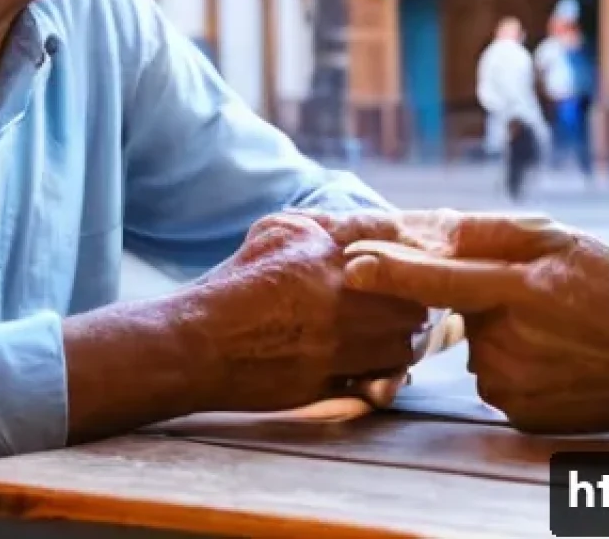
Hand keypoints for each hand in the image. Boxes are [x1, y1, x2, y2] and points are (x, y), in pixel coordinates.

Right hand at [187, 211, 428, 413]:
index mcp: (325, 259)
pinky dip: (378, 375)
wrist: (196, 343)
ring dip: (399, 344)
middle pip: (411, 310)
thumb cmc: (232, 286)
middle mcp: (336, 302)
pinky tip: (365, 366)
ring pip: (400, 349)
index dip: (408, 272)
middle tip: (404, 311)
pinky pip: (373, 381)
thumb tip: (349, 226)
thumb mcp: (272, 235)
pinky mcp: (323, 384)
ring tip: (386, 339)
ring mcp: (332, 346)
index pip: (398, 264)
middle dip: (412, 310)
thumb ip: (315, 226)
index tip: (406, 277)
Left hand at [344, 215, 608, 436]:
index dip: (391, 271)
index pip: (436, 278)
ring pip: (474, 344)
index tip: (352, 263)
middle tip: (537, 298)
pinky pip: (491, 375)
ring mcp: (508, 382)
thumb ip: (496, 234)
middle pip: (459, 310)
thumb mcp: (562, 241)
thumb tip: (440, 230)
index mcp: (516, 290)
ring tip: (550, 328)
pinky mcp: (514, 411)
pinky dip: (510, 361)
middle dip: (480, 296)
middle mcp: (504, 340)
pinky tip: (548, 356)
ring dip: (495, 330)